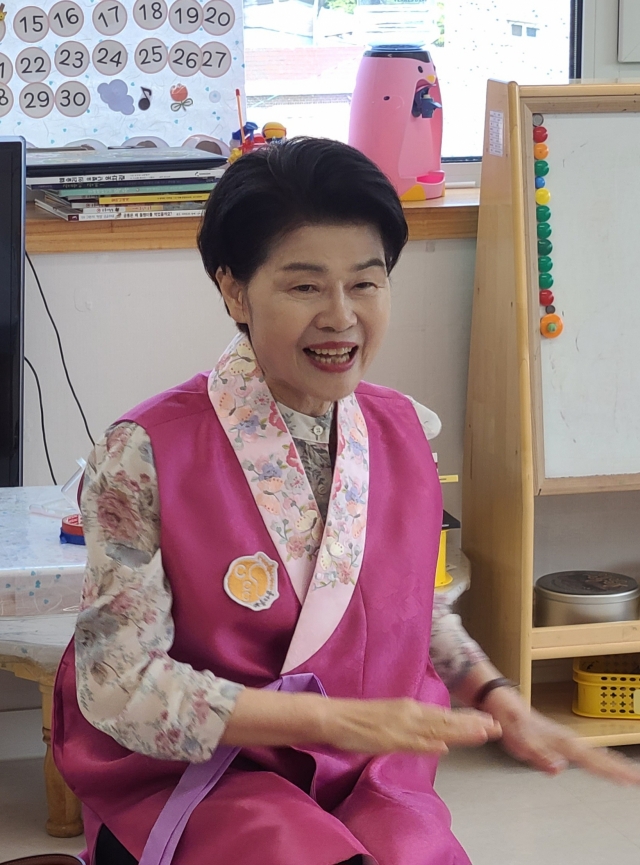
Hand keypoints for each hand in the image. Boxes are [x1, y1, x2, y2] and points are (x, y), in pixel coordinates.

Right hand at [324, 697, 501, 754]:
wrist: (333, 716)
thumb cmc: (359, 718)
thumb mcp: (393, 718)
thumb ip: (416, 728)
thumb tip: (440, 741)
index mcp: (410, 708)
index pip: (445, 715)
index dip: (468, 719)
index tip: (489, 722)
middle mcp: (409, 713)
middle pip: (446, 721)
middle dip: (472, 725)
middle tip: (498, 727)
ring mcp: (399, 726)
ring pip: (435, 730)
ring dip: (459, 732)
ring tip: (482, 733)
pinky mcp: (387, 738)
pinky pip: (411, 743)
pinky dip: (428, 744)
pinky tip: (444, 747)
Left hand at [484, 686, 639, 784]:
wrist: (503, 704)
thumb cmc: (510, 720)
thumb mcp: (520, 739)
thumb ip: (539, 755)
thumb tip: (558, 769)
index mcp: (561, 741)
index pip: (592, 760)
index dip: (611, 771)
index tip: (629, 780)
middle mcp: (567, 740)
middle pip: (599, 757)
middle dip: (619, 768)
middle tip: (638, 779)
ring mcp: (565, 740)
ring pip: (595, 754)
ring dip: (613, 764)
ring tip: (629, 775)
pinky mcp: (560, 742)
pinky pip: (586, 753)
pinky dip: (600, 759)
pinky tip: (604, 763)